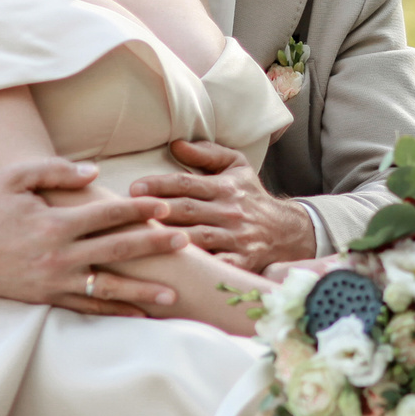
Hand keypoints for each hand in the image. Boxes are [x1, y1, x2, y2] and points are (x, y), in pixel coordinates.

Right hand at [0, 158, 190, 314]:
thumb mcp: (14, 178)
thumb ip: (55, 170)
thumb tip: (94, 173)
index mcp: (54, 222)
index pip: (107, 215)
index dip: (139, 211)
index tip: (164, 208)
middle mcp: (58, 254)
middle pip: (117, 250)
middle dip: (154, 246)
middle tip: (185, 242)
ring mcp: (54, 280)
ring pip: (107, 286)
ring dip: (143, 290)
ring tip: (174, 293)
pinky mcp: (47, 298)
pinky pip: (86, 307)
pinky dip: (114, 311)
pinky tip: (139, 314)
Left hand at [128, 140, 317, 272]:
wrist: (288, 231)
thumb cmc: (251, 197)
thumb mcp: (236, 166)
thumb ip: (207, 153)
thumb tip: (175, 144)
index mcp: (225, 187)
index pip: (186, 183)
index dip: (159, 185)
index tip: (134, 188)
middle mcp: (230, 212)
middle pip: (187, 210)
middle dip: (156, 211)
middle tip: (126, 213)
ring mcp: (236, 238)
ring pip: (197, 238)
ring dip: (168, 240)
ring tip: (139, 240)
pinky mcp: (242, 262)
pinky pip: (216, 266)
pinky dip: (197, 269)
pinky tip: (172, 271)